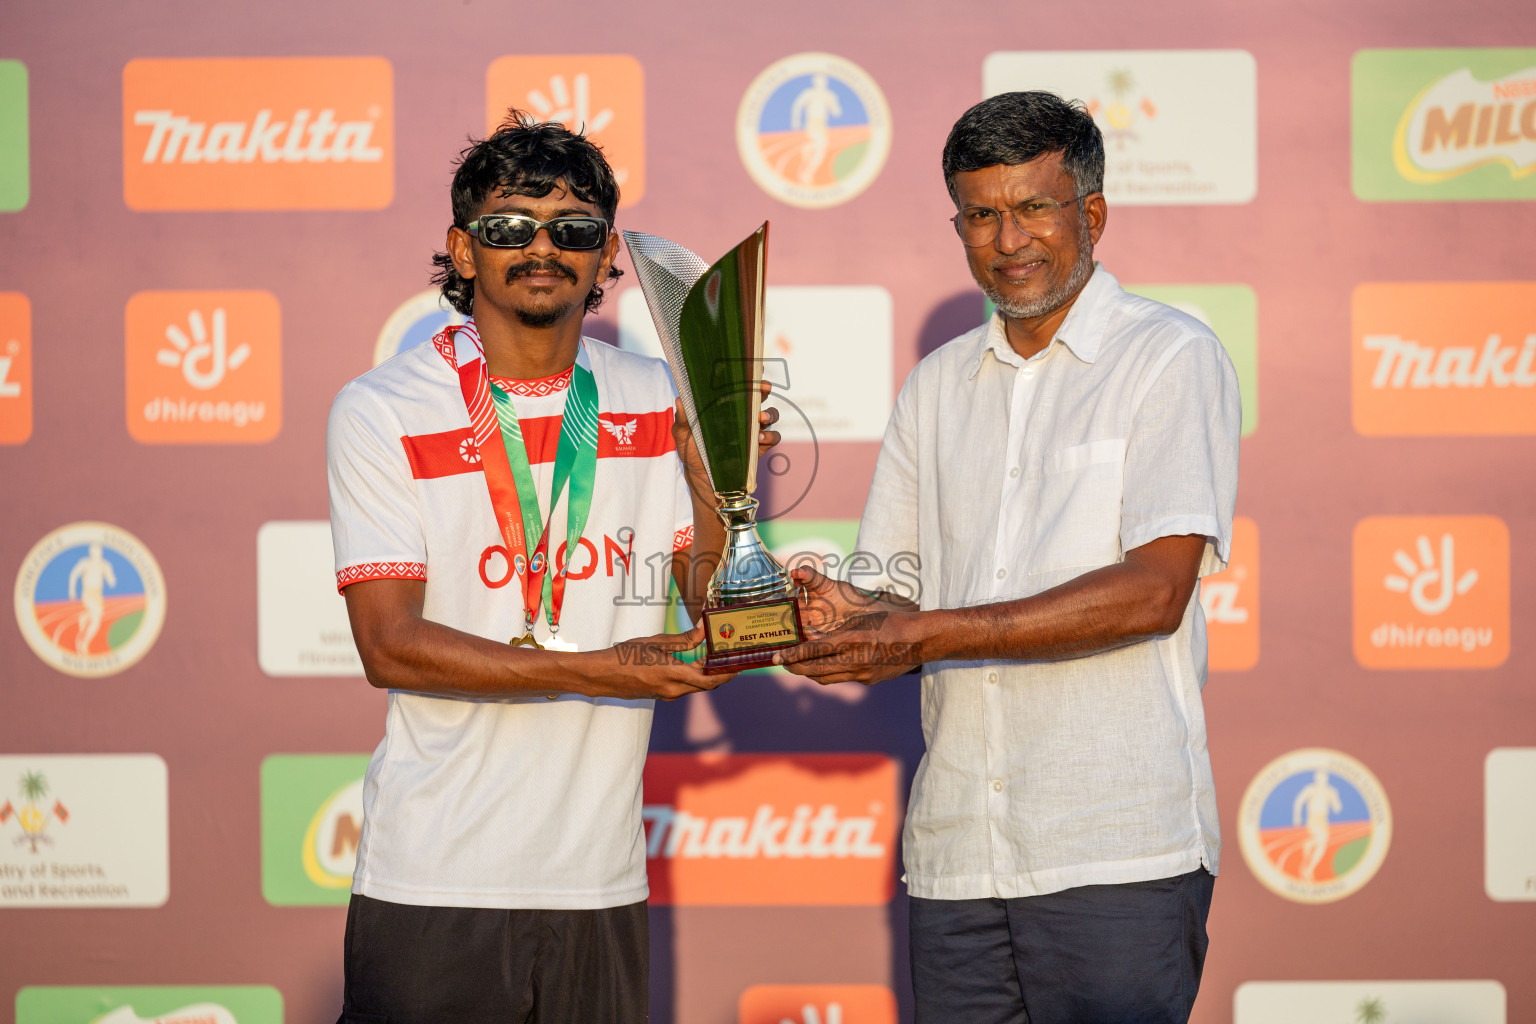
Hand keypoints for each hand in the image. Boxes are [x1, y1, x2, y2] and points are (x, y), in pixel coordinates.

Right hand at [575, 622, 734, 700]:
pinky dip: (693, 677)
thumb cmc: (625, 655)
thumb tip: (703, 629)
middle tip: (731, 660)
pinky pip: (683, 688)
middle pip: (705, 684)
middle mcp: (672, 689)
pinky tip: (694, 664)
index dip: (727, 674)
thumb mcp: (655, 642)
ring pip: (695, 687)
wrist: (602, 676)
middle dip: (721, 674)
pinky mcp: (660, 695)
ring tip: (715, 658)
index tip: (739, 666)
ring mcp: (666, 695)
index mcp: (672, 674)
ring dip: (706, 675)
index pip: (709, 679)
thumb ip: (683, 639)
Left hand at [673, 379, 780, 499]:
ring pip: (771, 414)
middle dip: (764, 388)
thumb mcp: (682, 435)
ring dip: (769, 413)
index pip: (739, 385)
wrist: (704, 480)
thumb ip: (681, 420)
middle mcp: (743, 415)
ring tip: (761, 418)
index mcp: (726, 406)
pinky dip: (770, 436)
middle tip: (764, 387)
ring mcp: (754, 430)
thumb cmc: (692, 452)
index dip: (748, 373)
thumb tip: (679, 400)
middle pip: (759, 395)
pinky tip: (760, 439)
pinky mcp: (761, 447)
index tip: (753, 367)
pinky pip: (774, 438)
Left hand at [775, 566, 923, 684]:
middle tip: (782, 664)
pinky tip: (824, 667)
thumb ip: (837, 630)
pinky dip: (829, 674)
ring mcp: (862, 674)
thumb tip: (814, 637)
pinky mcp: (869, 681)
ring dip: (810, 673)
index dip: (793, 655)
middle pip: (815, 669)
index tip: (777, 657)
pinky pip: (842, 679)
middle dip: (796, 667)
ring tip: (799, 666)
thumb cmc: (890, 621)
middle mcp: (855, 660)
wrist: (919, 640)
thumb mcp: (860, 617)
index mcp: (852, 640)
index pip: (814, 650)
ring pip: (826, 678)